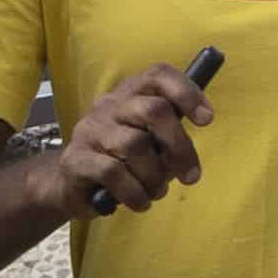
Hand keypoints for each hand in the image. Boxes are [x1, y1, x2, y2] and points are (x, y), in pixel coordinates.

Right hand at [56, 60, 212, 214]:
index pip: (158, 75)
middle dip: (179, 146)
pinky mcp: (76, 159)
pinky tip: (139, 201)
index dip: (186, 92)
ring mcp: (90, 130)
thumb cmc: (122, 162)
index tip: (206, 119)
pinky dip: (135, 193)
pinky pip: (114, 173)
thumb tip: (187, 155)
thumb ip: (170, 139)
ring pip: (135, 145)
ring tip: (155, 191)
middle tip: (190, 175)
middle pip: (153, 110)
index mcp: (130, 95)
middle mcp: (109, 106)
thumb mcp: (150, 144)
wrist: (71, 186)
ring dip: (155, 177)